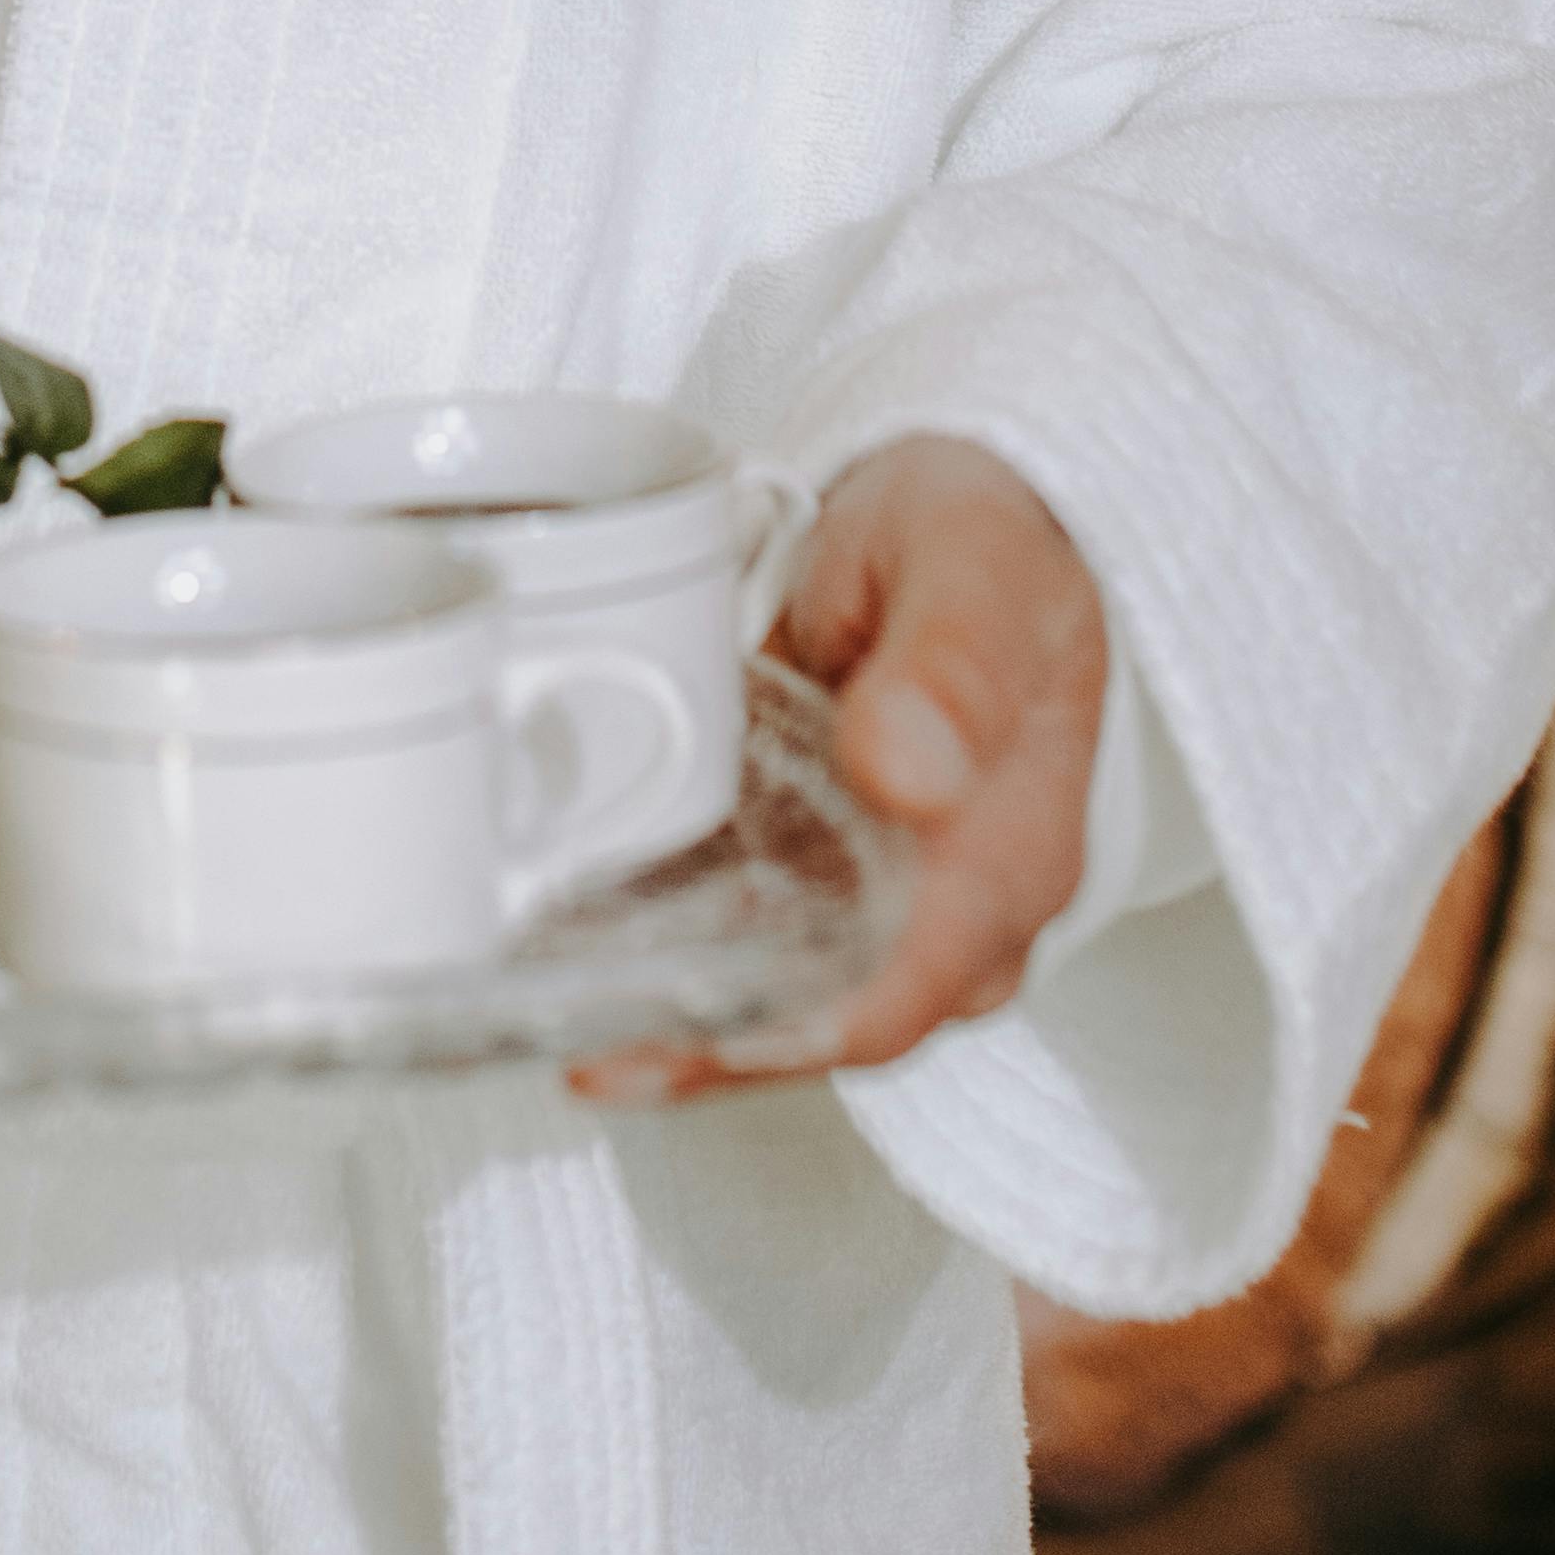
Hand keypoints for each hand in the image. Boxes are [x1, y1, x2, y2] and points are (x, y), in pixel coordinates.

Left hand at [575, 430, 1106, 1103]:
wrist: (984, 515)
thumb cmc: (990, 539)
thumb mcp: (977, 570)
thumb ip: (952, 666)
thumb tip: (909, 773)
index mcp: (1007, 860)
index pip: (889, 998)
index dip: (770, 1039)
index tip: (652, 1035)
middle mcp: (957, 908)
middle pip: (822, 1020)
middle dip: (696, 1040)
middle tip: (568, 1024)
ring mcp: (895, 895)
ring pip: (785, 992)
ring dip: (675, 1008)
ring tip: (548, 1000)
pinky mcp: (836, 862)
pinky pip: (761, 933)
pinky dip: (680, 947)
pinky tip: (586, 940)